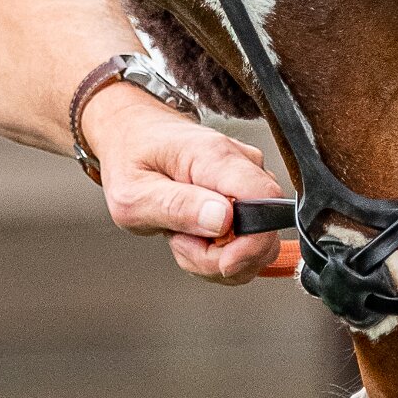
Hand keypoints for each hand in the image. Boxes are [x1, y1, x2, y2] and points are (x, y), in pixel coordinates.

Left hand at [79, 83, 287, 283]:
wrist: (134, 136)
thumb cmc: (132, 159)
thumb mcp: (134, 194)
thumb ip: (177, 207)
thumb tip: (223, 221)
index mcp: (215, 156)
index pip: (265, 200)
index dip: (251, 241)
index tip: (220, 261)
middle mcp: (242, 164)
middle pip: (263, 231)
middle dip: (221, 257)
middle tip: (180, 243)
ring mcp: (248, 179)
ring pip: (255, 243)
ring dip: (216, 256)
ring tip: (181, 235)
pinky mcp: (247, 196)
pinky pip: (246, 241)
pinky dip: (219, 251)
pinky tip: (193, 234)